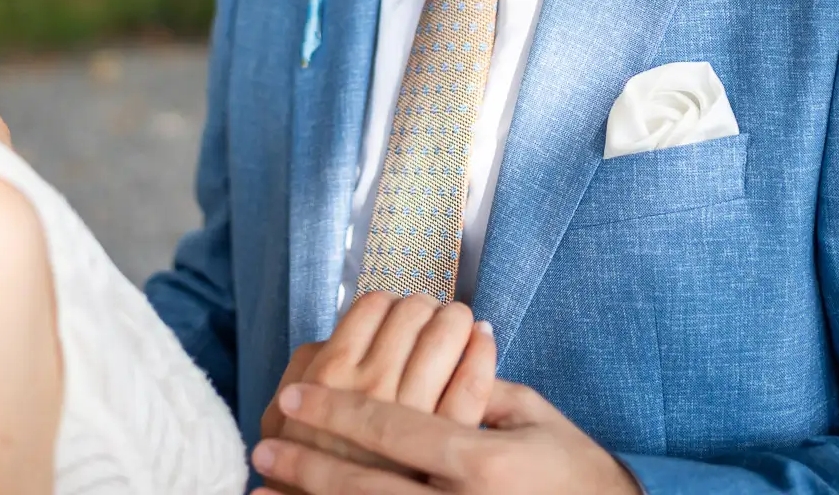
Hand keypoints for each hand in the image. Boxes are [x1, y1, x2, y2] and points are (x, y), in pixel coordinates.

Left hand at [251, 378, 643, 493]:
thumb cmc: (574, 470)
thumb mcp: (533, 418)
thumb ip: (477, 386)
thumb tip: (428, 356)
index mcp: (481, 461)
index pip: (392, 429)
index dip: (336, 413)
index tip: (293, 399)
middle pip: (364, 484)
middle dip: (307, 465)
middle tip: (264, 445)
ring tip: (267, 485)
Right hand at [261, 294, 496, 490]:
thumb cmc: (311, 458)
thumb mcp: (286, 409)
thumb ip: (314, 364)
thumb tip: (354, 330)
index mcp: (331, 372)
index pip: (373, 306)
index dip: (390, 303)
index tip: (398, 314)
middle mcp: (371, 385)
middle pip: (411, 314)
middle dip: (424, 308)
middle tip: (429, 317)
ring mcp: (413, 414)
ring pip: (445, 335)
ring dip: (454, 320)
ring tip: (456, 325)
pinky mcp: (448, 442)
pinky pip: (474, 380)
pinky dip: (481, 351)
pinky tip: (482, 340)